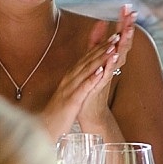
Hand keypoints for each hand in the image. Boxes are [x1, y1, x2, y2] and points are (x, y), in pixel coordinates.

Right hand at [42, 11, 128, 136]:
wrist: (46, 128)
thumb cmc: (60, 111)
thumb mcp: (71, 92)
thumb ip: (79, 80)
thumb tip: (89, 70)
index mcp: (71, 76)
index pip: (87, 58)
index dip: (100, 46)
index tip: (113, 35)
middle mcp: (70, 79)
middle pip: (88, 60)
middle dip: (103, 47)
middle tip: (116, 35)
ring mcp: (70, 89)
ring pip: (86, 70)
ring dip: (99, 58)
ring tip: (112, 47)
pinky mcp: (71, 101)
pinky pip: (82, 88)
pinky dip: (91, 78)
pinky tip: (100, 70)